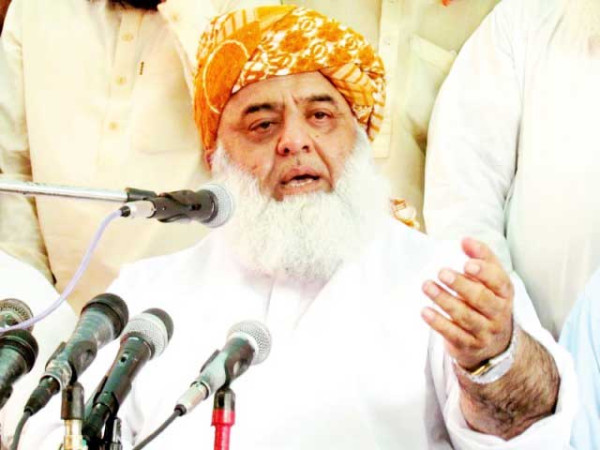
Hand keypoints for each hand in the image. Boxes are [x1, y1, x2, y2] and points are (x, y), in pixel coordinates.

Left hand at [421, 238, 513, 369]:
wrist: (495, 344)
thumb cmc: (488, 302)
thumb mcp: (491, 280)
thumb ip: (481, 257)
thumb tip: (465, 240)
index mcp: (504, 293)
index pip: (498, 281)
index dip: (484, 272)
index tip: (467, 264)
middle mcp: (498, 313)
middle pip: (481, 298)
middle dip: (461, 285)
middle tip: (442, 272)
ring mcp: (484, 331)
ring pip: (465, 316)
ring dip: (444, 300)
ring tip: (427, 286)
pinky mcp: (469, 345)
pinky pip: (453, 334)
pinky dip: (438, 322)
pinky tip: (425, 311)